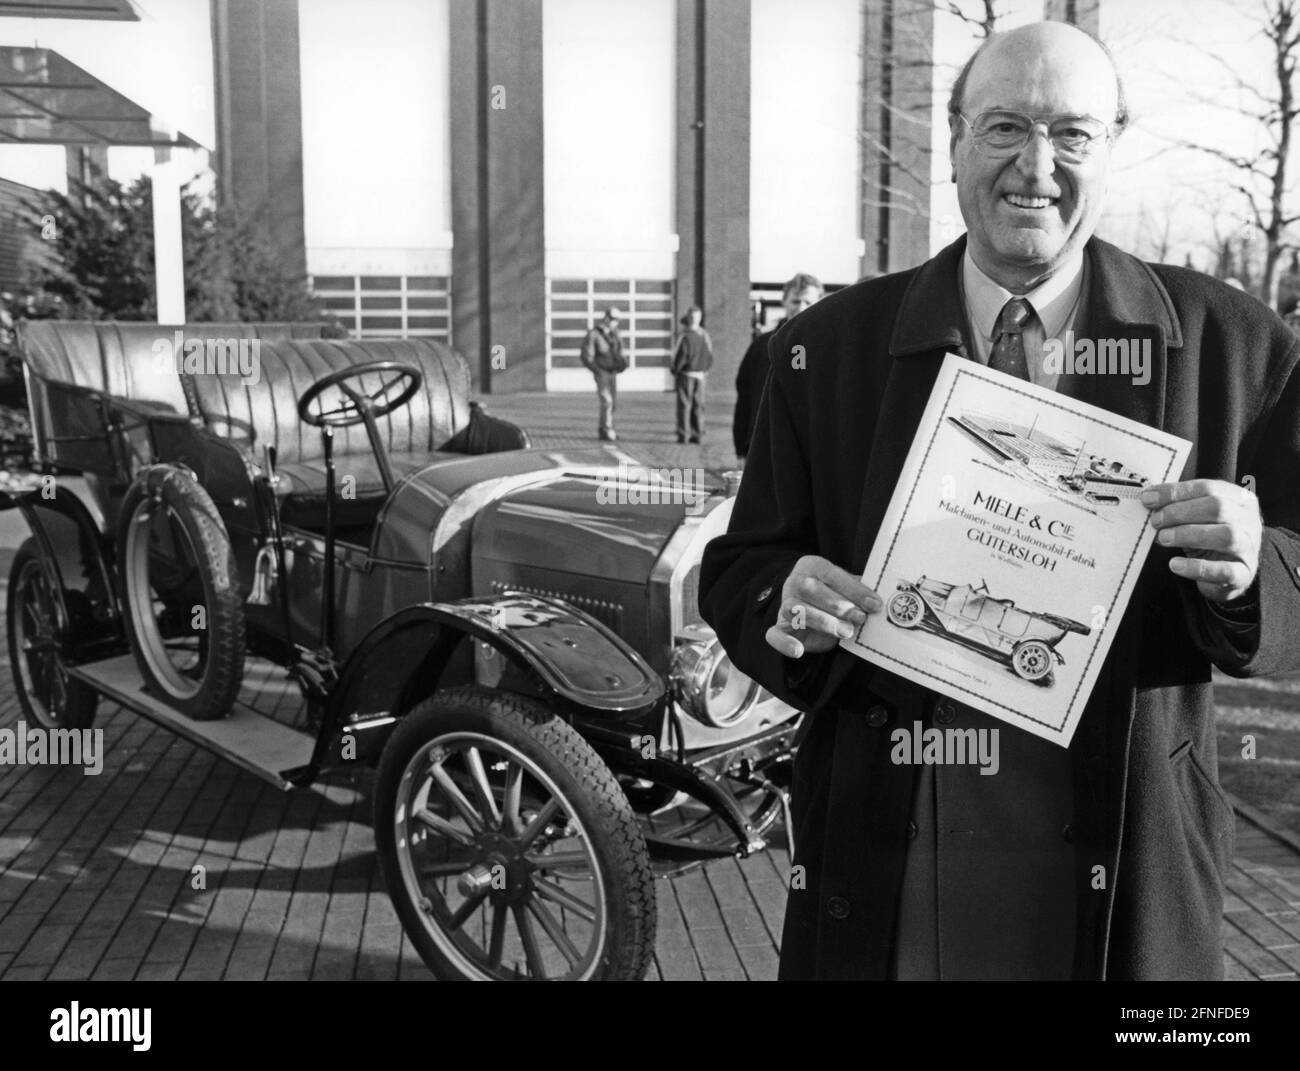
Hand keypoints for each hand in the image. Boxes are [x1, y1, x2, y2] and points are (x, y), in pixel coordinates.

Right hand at [765, 555, 881, 657]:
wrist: (814, 611)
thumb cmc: (837, 597)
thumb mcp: (849, 589)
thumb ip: (862, 591)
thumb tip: (884, 599)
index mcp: (812, 566)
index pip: (830, 574)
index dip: (853, 589)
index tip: (874, 604)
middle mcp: (794, 582)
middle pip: (809, 589)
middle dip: (837, 605)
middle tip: (860, 618)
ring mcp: (784, 605)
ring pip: (795, 610)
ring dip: (822, 621)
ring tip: (846, 632)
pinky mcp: (779, 628)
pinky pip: (774, 635)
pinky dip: (784, 644)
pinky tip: (798, 651)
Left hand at [1142, 479, 1261, 602]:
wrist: (1228, 572)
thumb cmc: (1208, 537)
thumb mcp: (1196, 517)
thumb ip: (1178, 506)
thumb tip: (1149, 499)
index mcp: (1238, 498)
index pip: (1208, 488)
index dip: (1175, 492)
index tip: (1148, 499)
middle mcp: (1249, 520)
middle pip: (1217, 507)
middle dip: (1179, 513)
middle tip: (1155, 521)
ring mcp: (1249, 547)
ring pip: (1225, 535)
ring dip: (1188, 535)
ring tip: (1163, 538)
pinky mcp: (1243, 574)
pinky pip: (1224, 571)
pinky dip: (1197, 567)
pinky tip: (1175, 564)